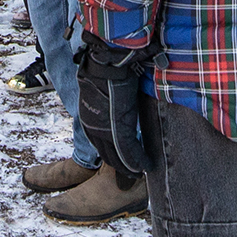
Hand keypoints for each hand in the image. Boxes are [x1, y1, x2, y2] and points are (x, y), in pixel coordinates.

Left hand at [76, 36, 158, 180]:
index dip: (111, 153)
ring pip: (117, 157)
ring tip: (139, 174)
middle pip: (107, 153)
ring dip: (129, 168)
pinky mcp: (118, 129)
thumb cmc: (108, 67)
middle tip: (129, 176)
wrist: (108, 60)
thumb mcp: (105, 88)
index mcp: (89, 116)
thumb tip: (119, 97)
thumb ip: (112, 99)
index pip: (99, 142)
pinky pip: (129, 152)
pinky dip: (138, 162)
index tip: (120, 162)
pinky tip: (147, 167)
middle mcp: (93, 126)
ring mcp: (104, 129)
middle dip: (119, 166)